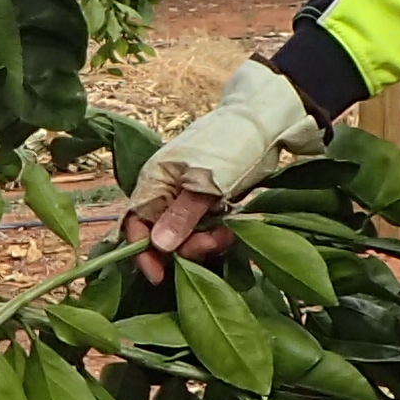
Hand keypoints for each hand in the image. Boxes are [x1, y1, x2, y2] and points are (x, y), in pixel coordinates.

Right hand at [123, 59, 319, 265]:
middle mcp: (164, 190)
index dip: (143, 252)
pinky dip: (212, 235)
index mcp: (154, 180)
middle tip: (214, 241)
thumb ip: (181, 217)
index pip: (136, 223)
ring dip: (203, 242)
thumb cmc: (231, 145)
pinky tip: (228, 231)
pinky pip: (200, 229)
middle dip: (185, 247)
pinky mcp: (205, 202)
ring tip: (227, 233)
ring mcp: (184, 196)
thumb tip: (157, 246)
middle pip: (160, 235)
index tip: (160, 275)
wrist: (264, 124)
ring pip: (182, 235)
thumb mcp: (206, 184)